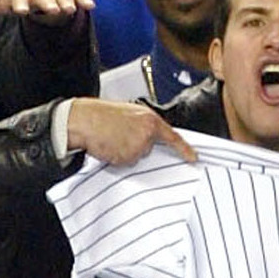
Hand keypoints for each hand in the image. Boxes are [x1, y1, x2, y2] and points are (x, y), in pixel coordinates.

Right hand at [67, 97, 197, 164]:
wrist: (84, 120)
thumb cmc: (100, 116)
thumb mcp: (127, 114)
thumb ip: (142, 125)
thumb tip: (148, 138)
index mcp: (149, 118)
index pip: (173, 136)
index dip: (184, 149)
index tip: (194, 158)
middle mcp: (148, 132)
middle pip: (150, 149)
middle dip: (138, 146)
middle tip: (119, 137)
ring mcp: (139, 146)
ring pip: (137, 157)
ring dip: (125, 153)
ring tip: (112, 139)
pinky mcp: (129, 157)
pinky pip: (126, 163)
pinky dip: (117, 158)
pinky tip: (109, 147)